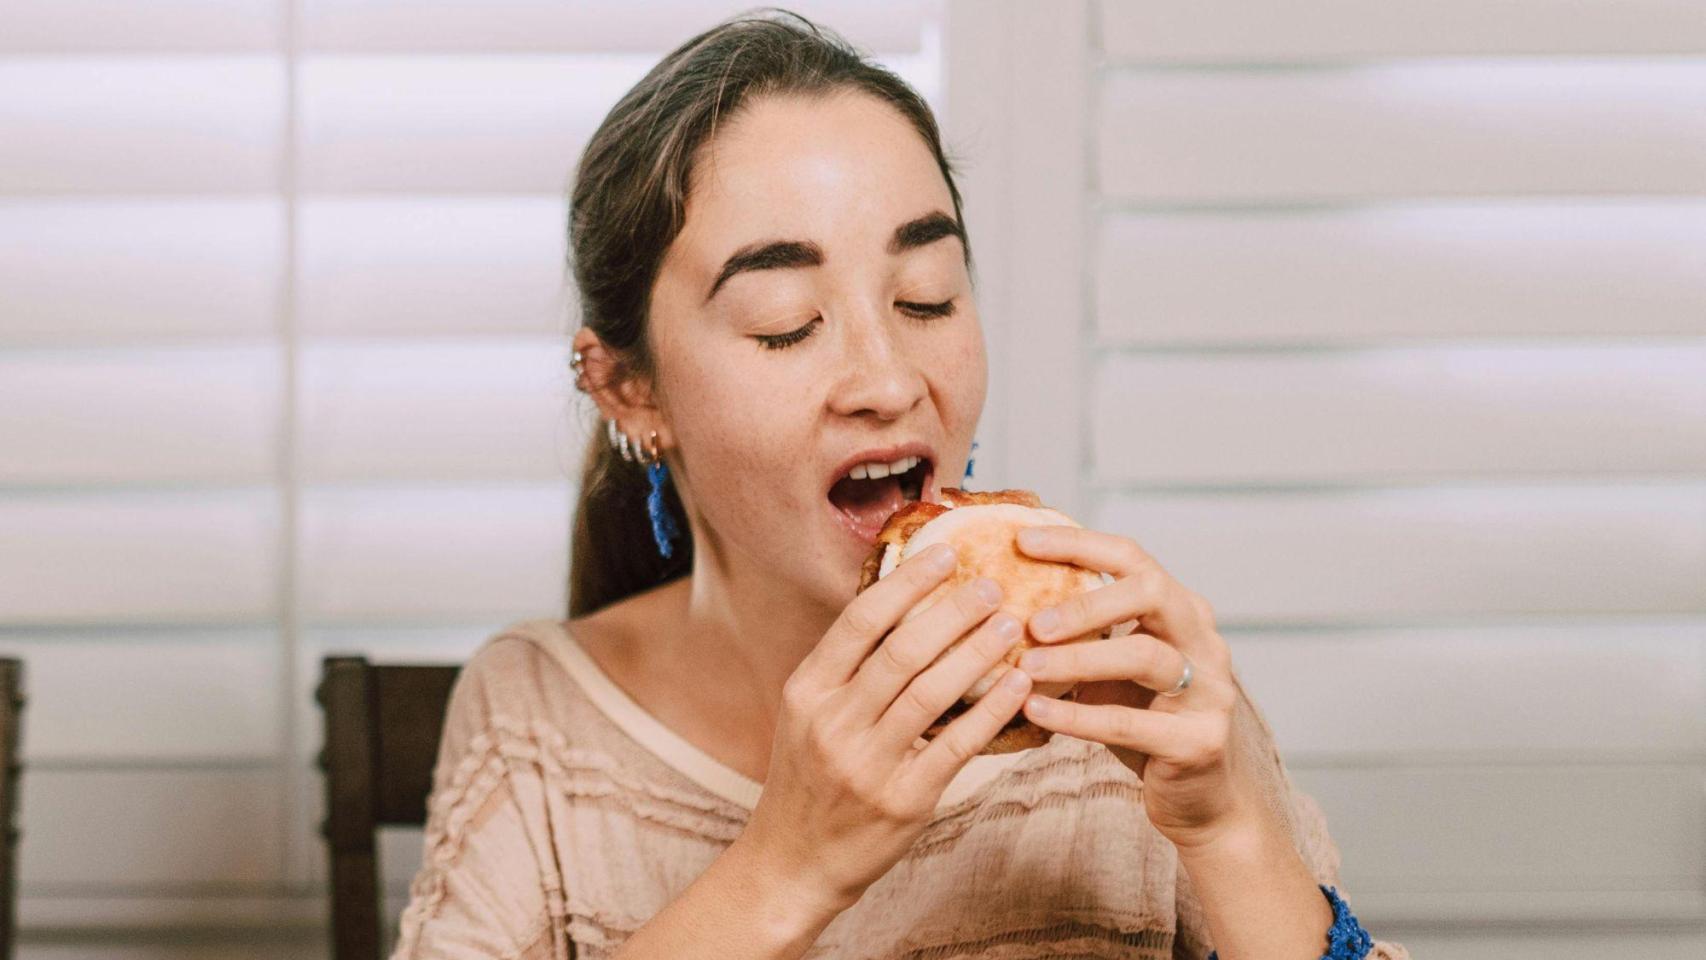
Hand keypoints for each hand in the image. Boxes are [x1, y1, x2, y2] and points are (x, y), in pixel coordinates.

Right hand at [737, 542, 1033, 916]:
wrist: (793, 862)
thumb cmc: (810, 778)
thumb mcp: (808, 714)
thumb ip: (847, 667)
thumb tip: (903, 602)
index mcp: (808, 690)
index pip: (861, 620)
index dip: (907, 582)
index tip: (947, 553)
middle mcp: (832, 722)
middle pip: (902, 650)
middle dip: (952, 611)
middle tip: (992, 585)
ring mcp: (866, 764)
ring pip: (931, 693)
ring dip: (977, 653)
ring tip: (1010, 625)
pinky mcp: (902, 800)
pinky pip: (955, 746)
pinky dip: (990, 711)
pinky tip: (1018, 686)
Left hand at [1010, 525, 1267, 850]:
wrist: (1201, 798)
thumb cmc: (1145, 721)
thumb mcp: (1113, 669)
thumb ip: (1081, 635)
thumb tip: (999, 601)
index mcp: (1181, 610)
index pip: (1132, 558)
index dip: (1078, 544)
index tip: (1020, 541)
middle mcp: (1203, 640)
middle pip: (1151, 593)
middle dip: (1088, 602)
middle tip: (1033, 622)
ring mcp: (1209, 689)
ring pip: (1145, 656)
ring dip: (1079, 658)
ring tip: (1027, 667)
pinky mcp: (1199, 741)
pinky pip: (1131, 723)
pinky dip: (1078, 716)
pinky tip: (1035, 713)